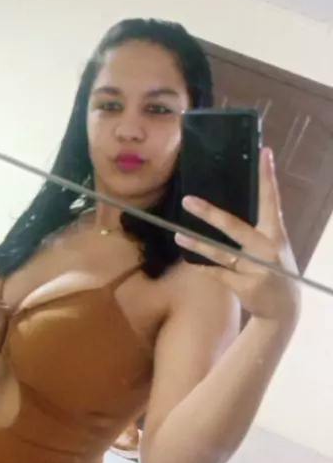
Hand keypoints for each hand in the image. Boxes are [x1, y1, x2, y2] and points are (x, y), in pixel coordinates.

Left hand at [175, 148, 300, 326]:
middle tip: (188, 200)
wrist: (283, 308)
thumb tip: (234, 202)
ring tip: (178, 234)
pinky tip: (188, 259)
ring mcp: (255, 269)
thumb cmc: (275, 268)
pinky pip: (217, 273)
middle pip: (235, 228)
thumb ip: (259, 228)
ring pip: (220, 253)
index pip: (271, 200)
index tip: (264, 153)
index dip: (267, 178)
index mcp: (276, 233)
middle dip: (211, 214)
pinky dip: (202, 266)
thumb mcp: (274, 246)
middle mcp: (266, 249)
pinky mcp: (243, 286)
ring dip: (197, 244)